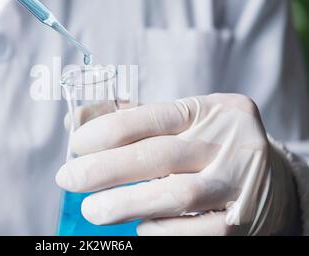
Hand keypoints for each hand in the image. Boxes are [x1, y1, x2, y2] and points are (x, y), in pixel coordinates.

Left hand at [56, 94, 299, 234]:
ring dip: (127, 203)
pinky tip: (141, 226)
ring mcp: (239, 183)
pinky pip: (195, 230)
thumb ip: (129, 119)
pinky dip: (161, 229)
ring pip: (177, 195)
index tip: (76, 145)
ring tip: (93, 211)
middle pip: (160, 155)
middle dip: (106, 169)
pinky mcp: (242, 221)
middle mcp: (230, 142)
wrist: (272, 178)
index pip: (152, 117)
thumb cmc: (211, 145)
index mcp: (211, 110)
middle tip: (69, 179)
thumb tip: (75, 122)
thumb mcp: (180, 123)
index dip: (107, 131)